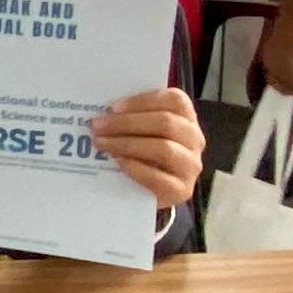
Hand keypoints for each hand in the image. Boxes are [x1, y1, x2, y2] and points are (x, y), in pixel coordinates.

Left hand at [91, 88, 204, 209]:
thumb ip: (130, 118)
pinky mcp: (182, 191)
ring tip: (101, 143)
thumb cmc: (141, 154)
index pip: (175, 100)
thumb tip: (105, 112)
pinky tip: (118, 162)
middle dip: (127, 123)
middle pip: (166, 123)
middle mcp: (194, 140)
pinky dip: (135, 168)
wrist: (146, 192)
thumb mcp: (139, 131)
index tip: (112, 107)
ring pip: (164, 149)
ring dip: (127, 144)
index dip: (143, 101)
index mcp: (186, 118)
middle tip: (97, 126)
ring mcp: (190, 166)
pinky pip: (159, 178)